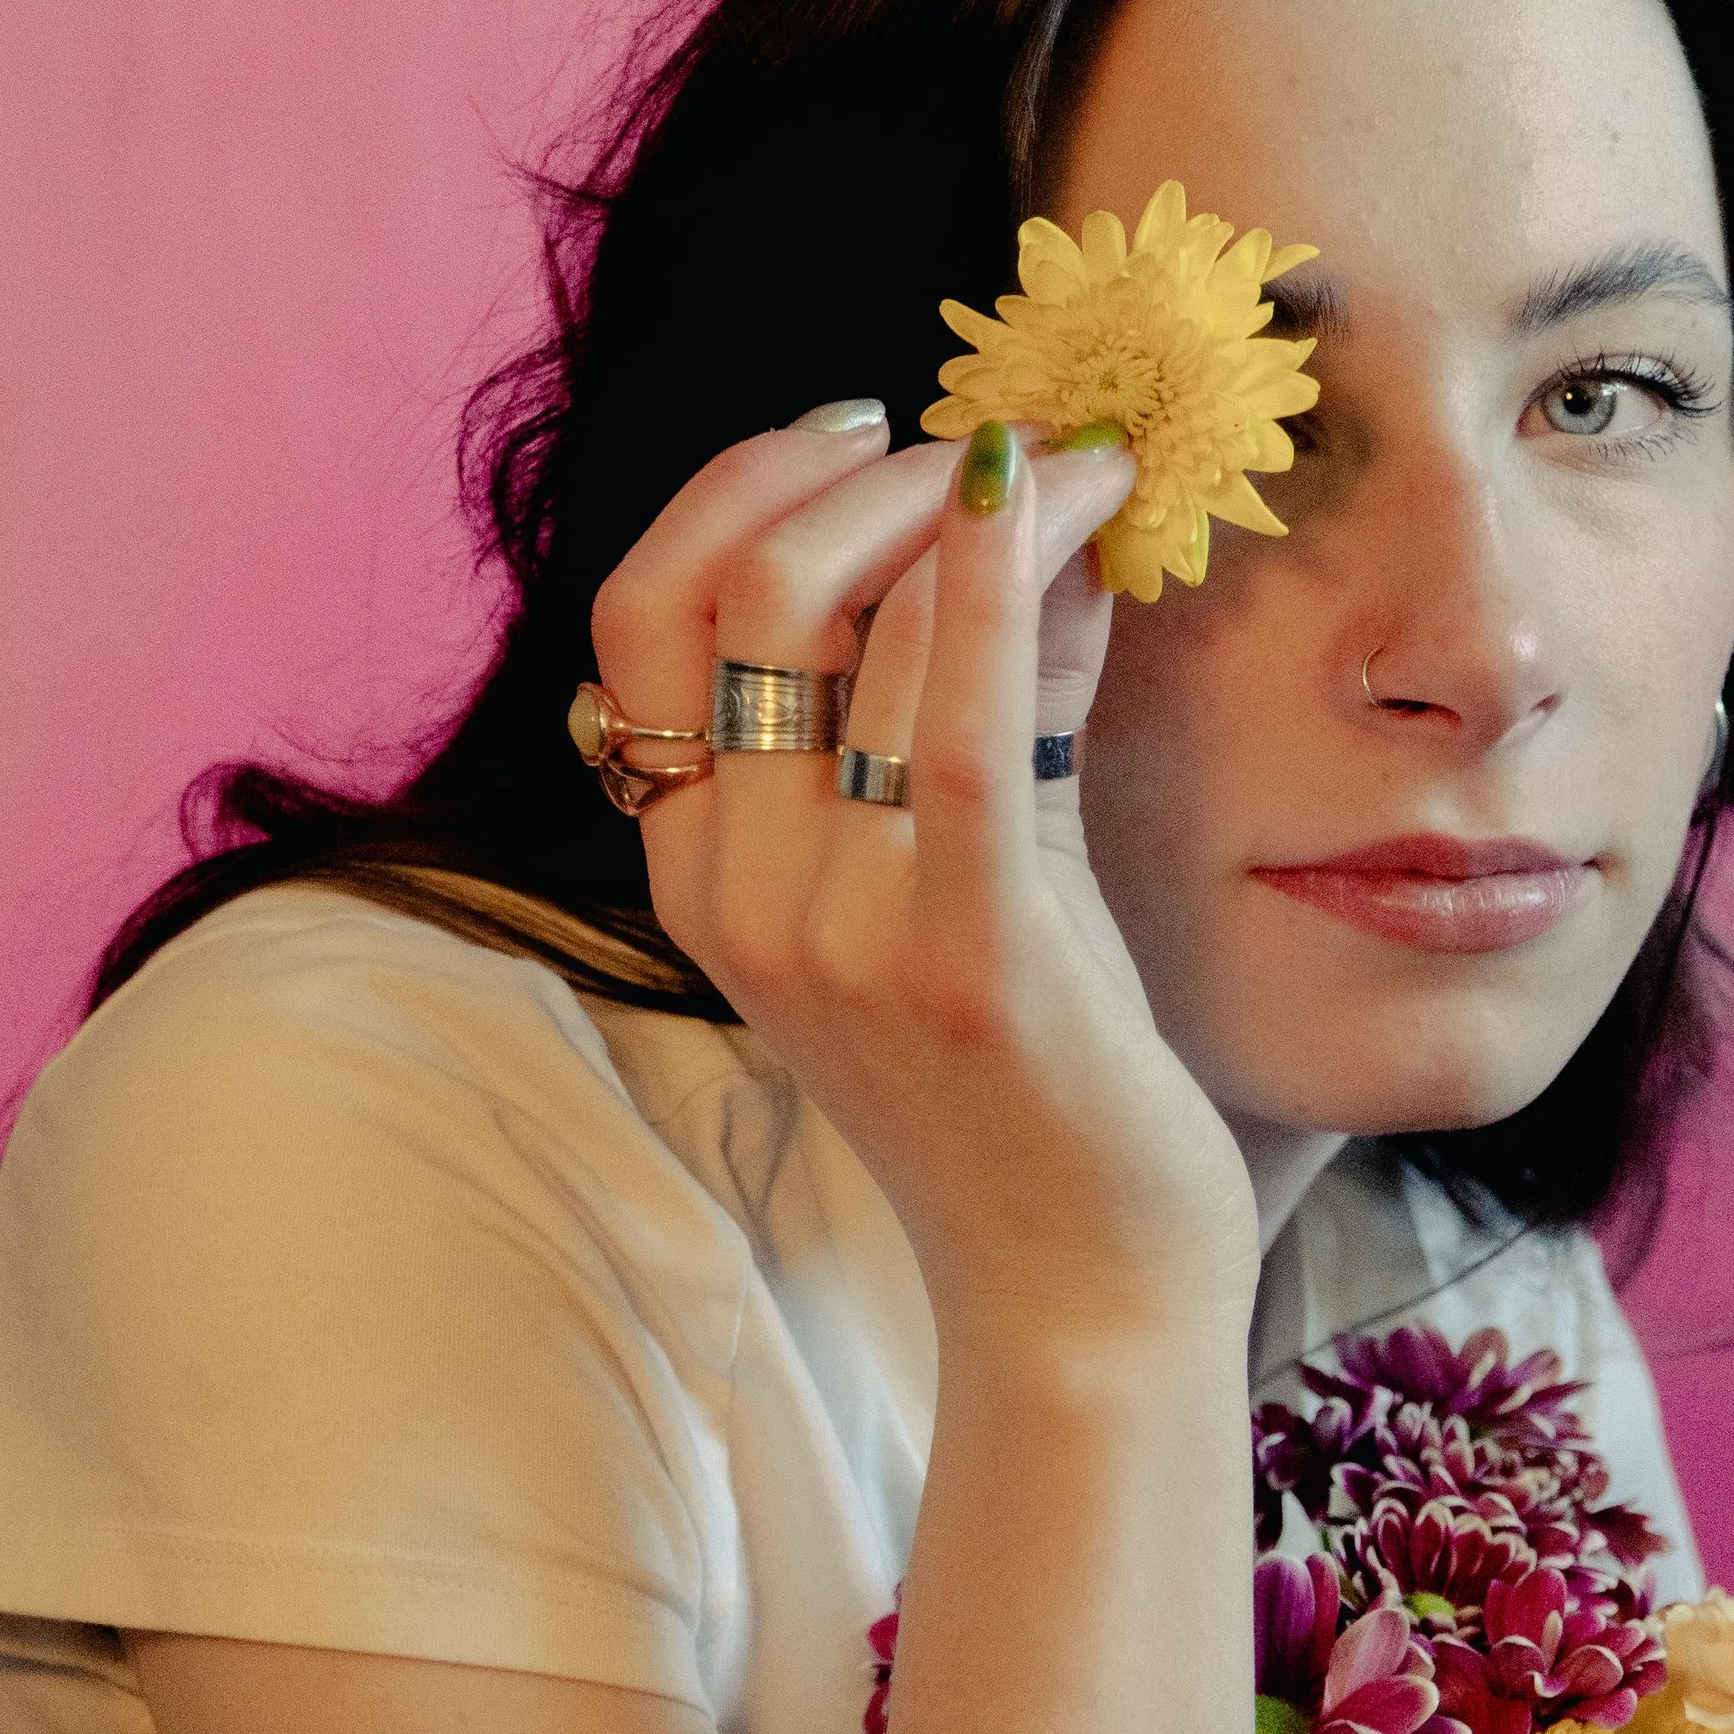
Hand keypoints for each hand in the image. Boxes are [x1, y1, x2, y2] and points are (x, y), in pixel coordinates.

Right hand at [589, 416, 1260, 1350]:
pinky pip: (961, 724)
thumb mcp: (974, 872)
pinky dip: (996, 581)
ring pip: (851, 626)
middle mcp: (739, 898)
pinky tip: (1055, 496)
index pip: (649, 615)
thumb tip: (1030, 505)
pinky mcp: (965, 960)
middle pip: (730, 589)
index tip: (868, 434)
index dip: (747, 486)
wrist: (1078, 1299)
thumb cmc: (1032, 1089)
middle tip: (986, 444)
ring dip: (976, 502)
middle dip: (858, 467)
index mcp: (702, 876)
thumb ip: (982, 698)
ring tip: (1084, 468)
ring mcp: (838, 934)